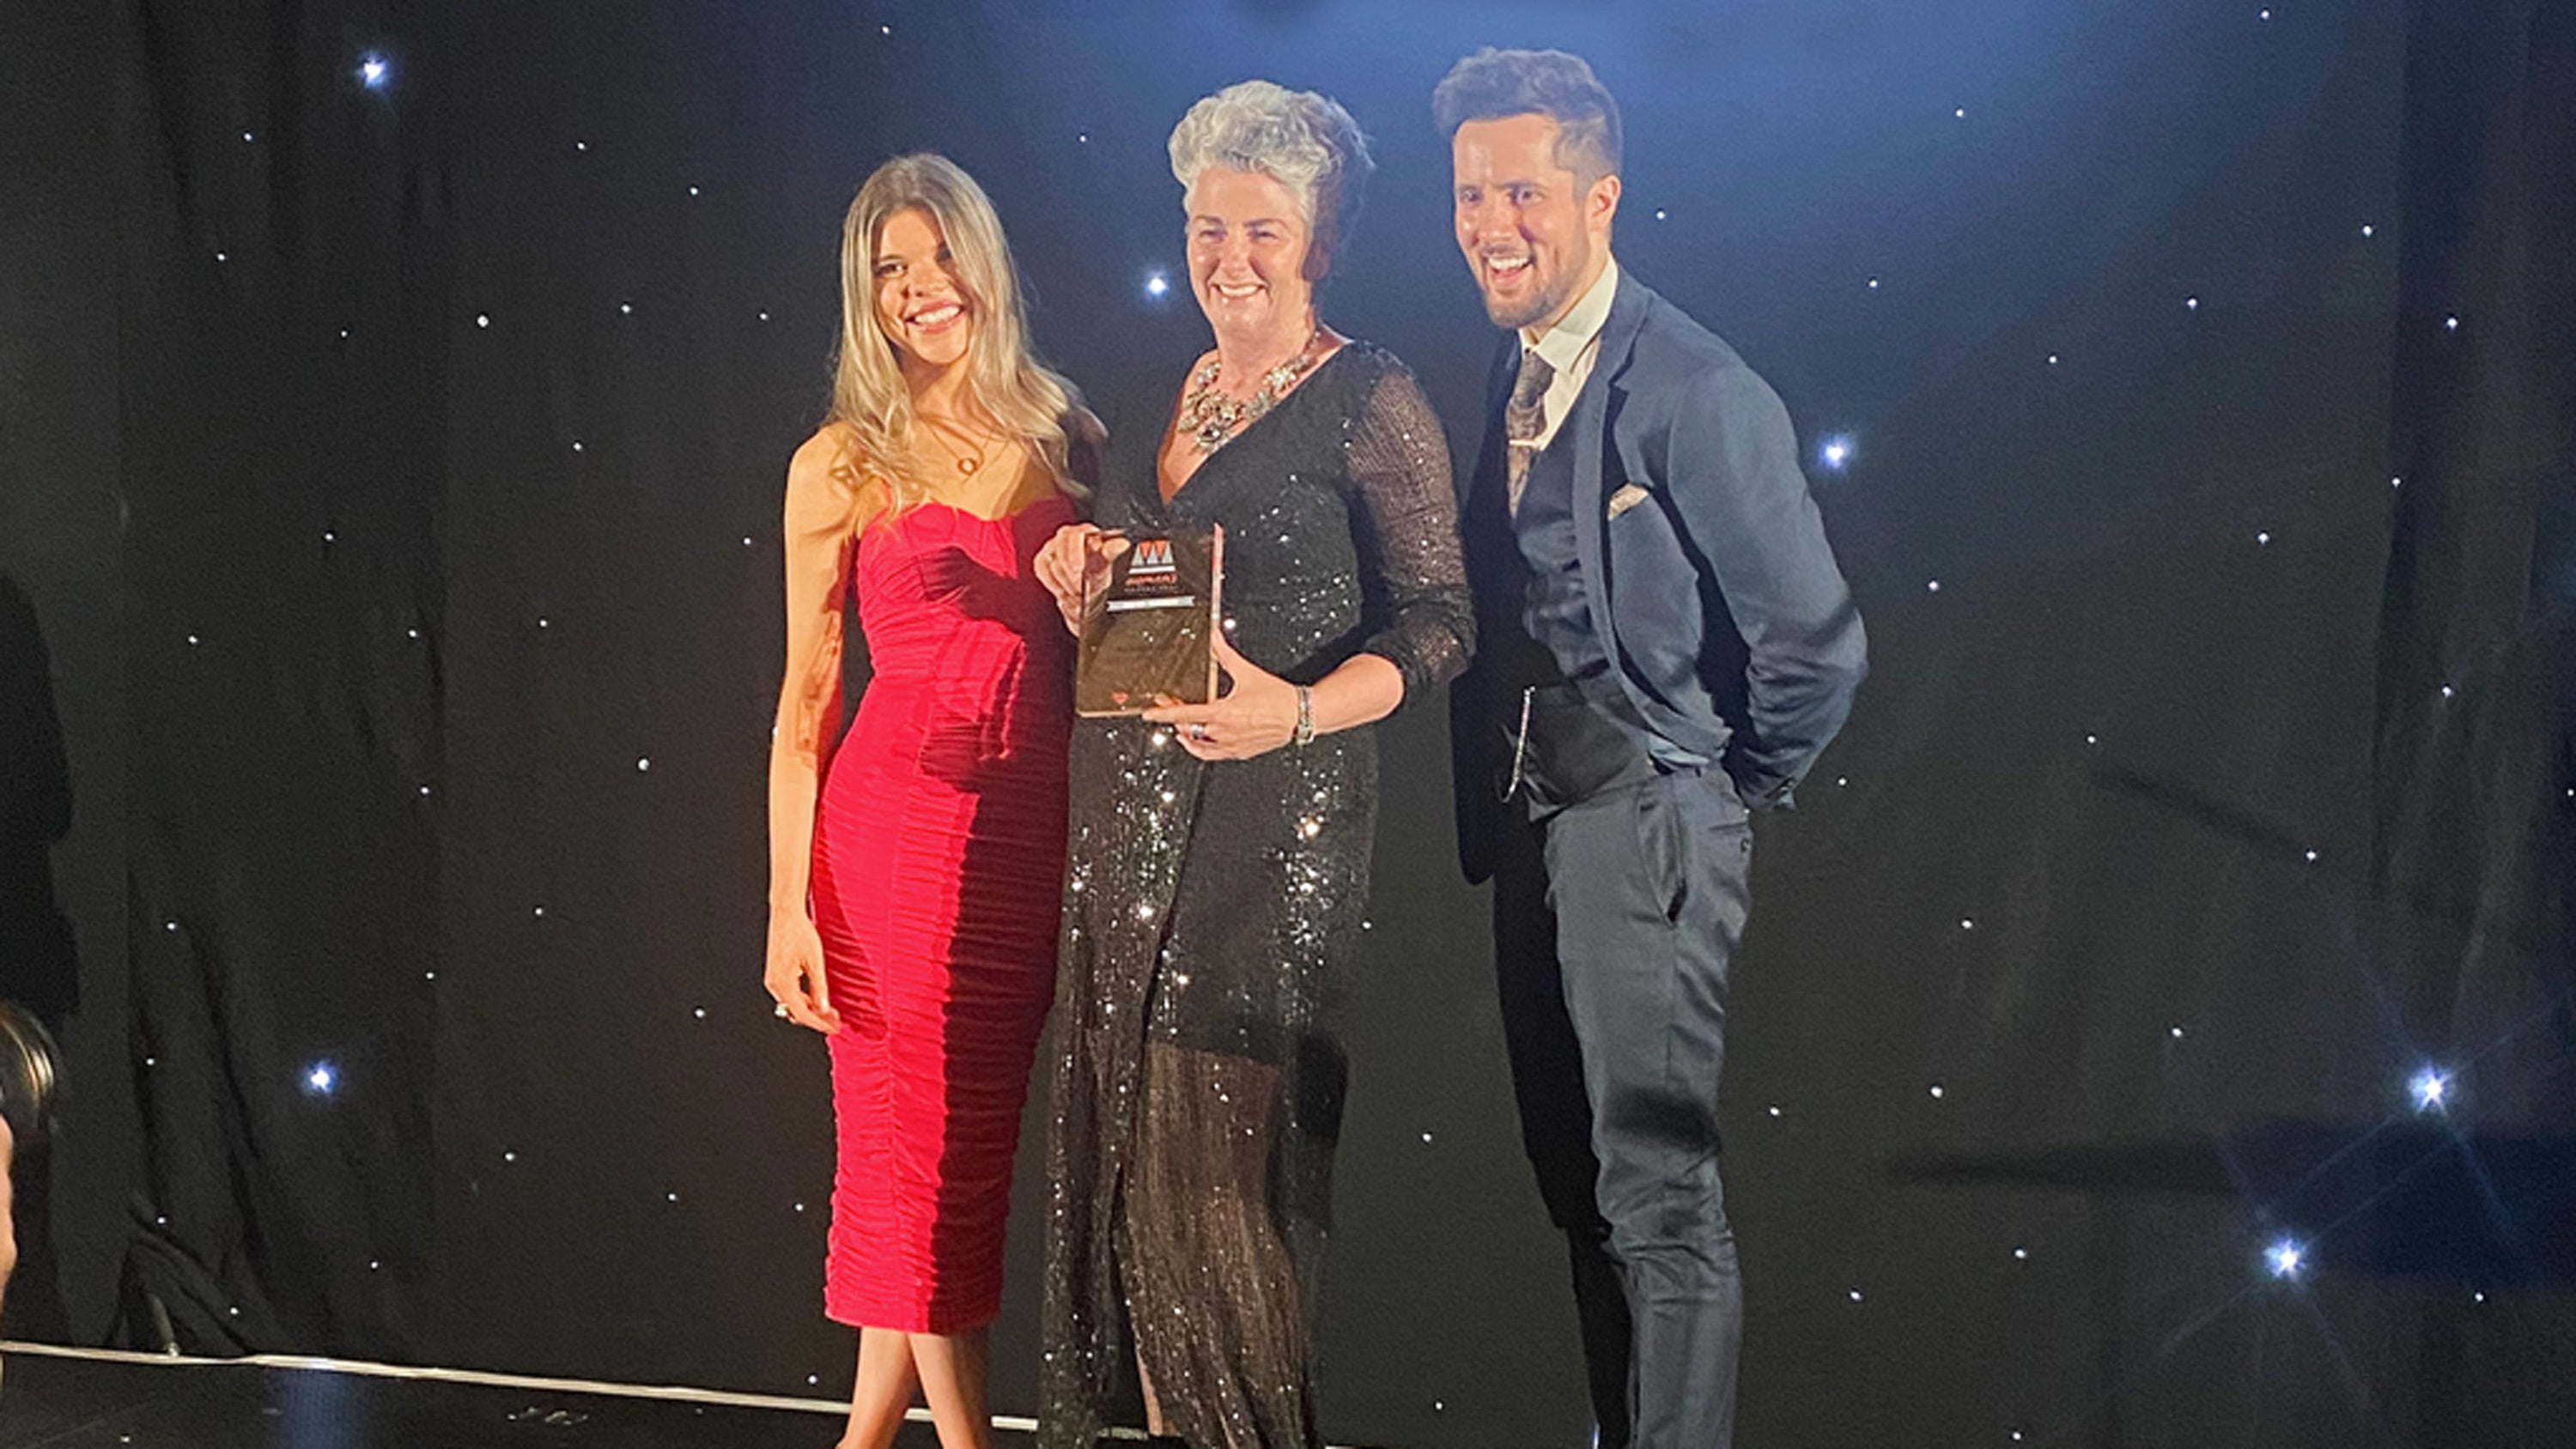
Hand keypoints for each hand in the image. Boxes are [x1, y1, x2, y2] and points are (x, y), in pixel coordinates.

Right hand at [764, 909, 840, 1034]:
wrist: (786, 915)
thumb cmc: (799, 932)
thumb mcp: (814, 961)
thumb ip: (819, 987)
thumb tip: (823, 1008)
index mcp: (782, 983)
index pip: (802, 1013)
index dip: (819, 1023)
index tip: (833, 1027)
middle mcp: (774, 984)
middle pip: (796, 1011)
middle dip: (816, 1018)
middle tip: (835, 1021)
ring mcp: (773, 979)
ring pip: (792, 1004)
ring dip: (810, 1010)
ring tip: (829, 1012)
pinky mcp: (776, 974)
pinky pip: (790, 994)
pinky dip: (803, 1000)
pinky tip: (817, 999)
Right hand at [1034, 524, 1126, 635]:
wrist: (1088, 584)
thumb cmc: (1098, 568)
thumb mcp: (1107, 561)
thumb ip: (1113, 550)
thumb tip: (1122, 543)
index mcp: (1085, 531)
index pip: (1076, 536)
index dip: (1075, 552)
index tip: (1078, 569)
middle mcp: (1067, 535)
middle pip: (1062, 551)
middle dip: (1071, 575)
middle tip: (1080, 588)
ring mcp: (1053, 546)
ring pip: (1053, 564)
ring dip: (1065, 583)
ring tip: (1076, 592)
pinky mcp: (1043, 558)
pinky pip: (1043, 571)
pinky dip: (1053, 584)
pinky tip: (1063, 591)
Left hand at [1144, 630, 1298, 759]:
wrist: (1300, 714)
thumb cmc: (1278, 698)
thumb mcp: (1247, 672)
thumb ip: (1225, 654)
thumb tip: (1214, 637)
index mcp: (1223, 713)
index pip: (1184, 715)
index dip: (1163, 714)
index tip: (1149, 714)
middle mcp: (1224, 732)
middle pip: (1189, 728)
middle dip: (1176, 717)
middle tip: (1170, 706)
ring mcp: (1232, 744)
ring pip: (1198, 744)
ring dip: (1187, 735)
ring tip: (1180, 727)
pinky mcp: (1240, 752)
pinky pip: (1213, 755)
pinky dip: (1201, 748)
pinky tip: (1199, 742)